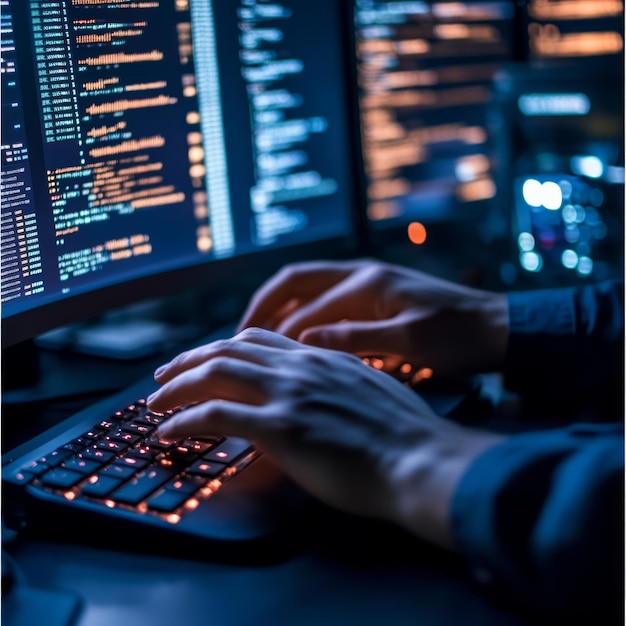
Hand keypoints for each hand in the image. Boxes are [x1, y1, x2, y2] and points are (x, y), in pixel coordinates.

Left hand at [147, 328, 502, 548]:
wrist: (422, 458)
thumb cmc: (406, 436)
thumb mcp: (372, 393)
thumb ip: (339, 386)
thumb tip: (319, 397)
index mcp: (322, 357)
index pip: (261, 339)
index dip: (225, 346)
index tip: (206, 359)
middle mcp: (301, 366)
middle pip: (229, 348)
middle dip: (189, 359)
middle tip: (164, 374)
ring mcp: (289, 394)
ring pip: (214, 373)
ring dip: (176, 386)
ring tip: (154, 402)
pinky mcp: (280, 427)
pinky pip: (214, 416)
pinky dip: (182, 422)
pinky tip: (167, 433)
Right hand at [237, 259, 508, 378]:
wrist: (498, 327)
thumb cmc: (459, 336)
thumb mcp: (412, 340)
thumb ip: (357, 338)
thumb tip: (303, 341)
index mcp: (368, 282)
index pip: (308, 307)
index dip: (279, 334)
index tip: (254, 360)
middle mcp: (361, 274)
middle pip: (295, 281)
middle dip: (262, 306)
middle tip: (237, 338)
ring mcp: (366, 282)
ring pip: (305, 287)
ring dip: (277, 309)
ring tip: (254, 338)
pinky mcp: (373, 295)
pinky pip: (322, 299)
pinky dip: (299, 314)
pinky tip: (292, 339)